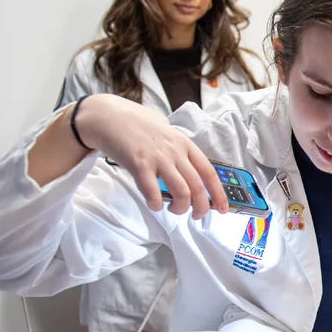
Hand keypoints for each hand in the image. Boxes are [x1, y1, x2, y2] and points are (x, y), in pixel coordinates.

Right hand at [76, 94, 226, 217]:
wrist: (108, 116)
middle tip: (195, 216)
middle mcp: (175, 151)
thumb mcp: (166, 133)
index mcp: (185, 144)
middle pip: (198, 187)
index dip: (219, 194)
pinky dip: (156, 205)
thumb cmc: (137, 126)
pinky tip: (154, 205)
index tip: (223, 209)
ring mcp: (158, 158)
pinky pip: (153, 192)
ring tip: (173, 209)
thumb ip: (179, 151)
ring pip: (181, 192)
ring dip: (180, 208)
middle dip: (201, 208)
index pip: (209, 172)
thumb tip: (190, 174)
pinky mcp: (139, 164)